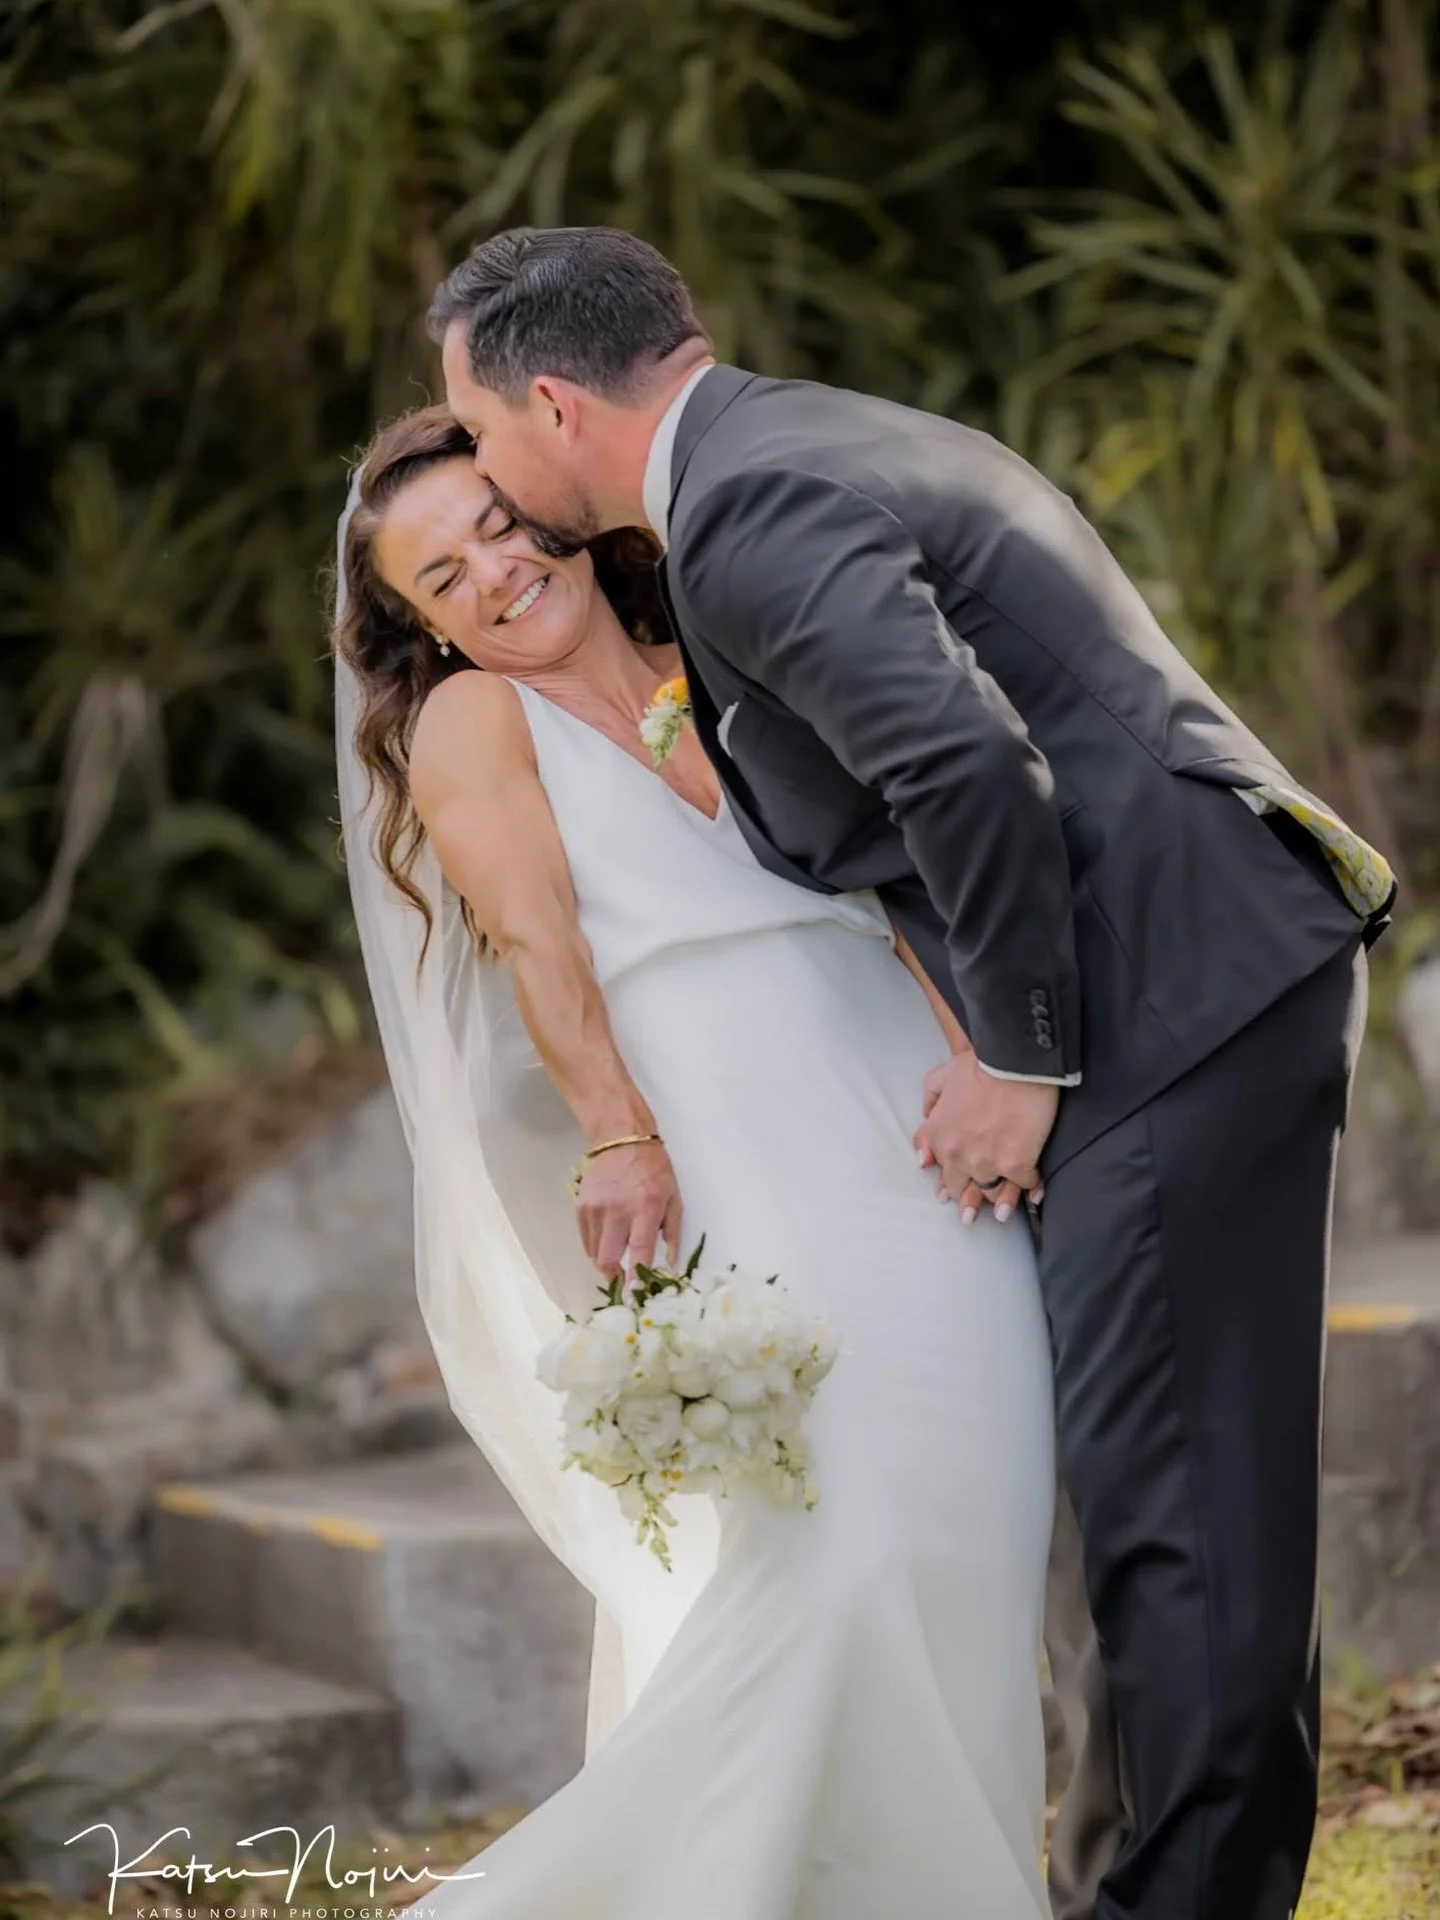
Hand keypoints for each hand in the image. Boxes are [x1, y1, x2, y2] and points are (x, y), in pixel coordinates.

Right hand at [574, 1140, 683, 1279]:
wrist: (620, 1137)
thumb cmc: (653, 1168)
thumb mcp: (674, 1197)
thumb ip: (673, 1233)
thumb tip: (669, 1265)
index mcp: (646, 1208)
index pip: (639, 1250)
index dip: (637, 1276)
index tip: (636, 1295)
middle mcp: (618, 1210)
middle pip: (608, 1259)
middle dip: (615, 1278)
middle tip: (624, 1283)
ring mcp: (596, 1209)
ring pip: (595, 1253)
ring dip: (606, 1262)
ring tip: (618, 1255)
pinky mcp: (581, 1206)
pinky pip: (586, 1240)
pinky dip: (596, 1247)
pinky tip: (608, 1240)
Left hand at [914, 1053, 1056, 1222]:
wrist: (1013, 1064)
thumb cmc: (982, 1065)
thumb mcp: (944, 1074)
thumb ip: (931, 1096)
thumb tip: (927, 1115)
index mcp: (940, 1135)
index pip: (940, 1166)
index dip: (946, 1179)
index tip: (947, 1193)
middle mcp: (959, 1154)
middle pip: (961, 1186)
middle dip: (967, 1199)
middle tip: (970, 1214)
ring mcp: (987, 1162)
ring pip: (991, 1191)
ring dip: (998, 1201)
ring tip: (1001, 1213)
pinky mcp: (1016, 1164)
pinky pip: (1024, 1183)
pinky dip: (1031, 1187)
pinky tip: (1034, 1195)